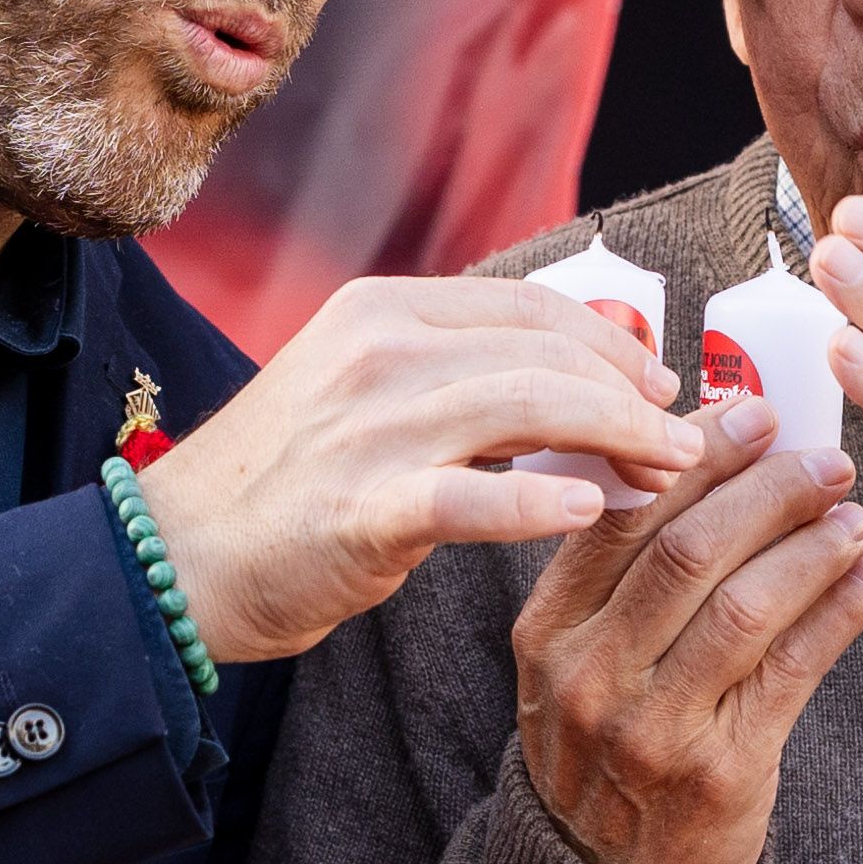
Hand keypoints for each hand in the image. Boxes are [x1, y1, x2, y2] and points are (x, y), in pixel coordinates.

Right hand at [133, 278, 698, 665]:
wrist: (174, 556)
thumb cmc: (286, 482)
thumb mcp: (367, 392)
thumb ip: (463, 374)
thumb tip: (587, 372)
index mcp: (383, 309)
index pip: (533, 307)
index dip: (615, 344)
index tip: (663, 385)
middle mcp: (378, 352)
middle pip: (547, 354)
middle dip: (635, 396)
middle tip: (688, 442)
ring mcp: (368, 428)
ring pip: (530, 409)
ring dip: (618, 441)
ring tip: (668, 475)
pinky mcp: (362, 509)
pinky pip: (473, 498)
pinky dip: (540, 503)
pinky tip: (591, 513)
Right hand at [513, 397, 862, 863]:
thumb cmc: (608, 746)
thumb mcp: (576, 660)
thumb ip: (622, 573)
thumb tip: (714, 457)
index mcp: (549, 630)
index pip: (625, 517)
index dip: (698, 457)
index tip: (758, 413)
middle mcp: (591, 675)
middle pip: (689, 550)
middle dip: (770, 491)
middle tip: (826, 460)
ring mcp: (653, 729)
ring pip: (746, 605)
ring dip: (813, 547)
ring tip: (855, 516)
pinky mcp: (720, 773)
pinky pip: (793, 671)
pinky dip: (839, 613)